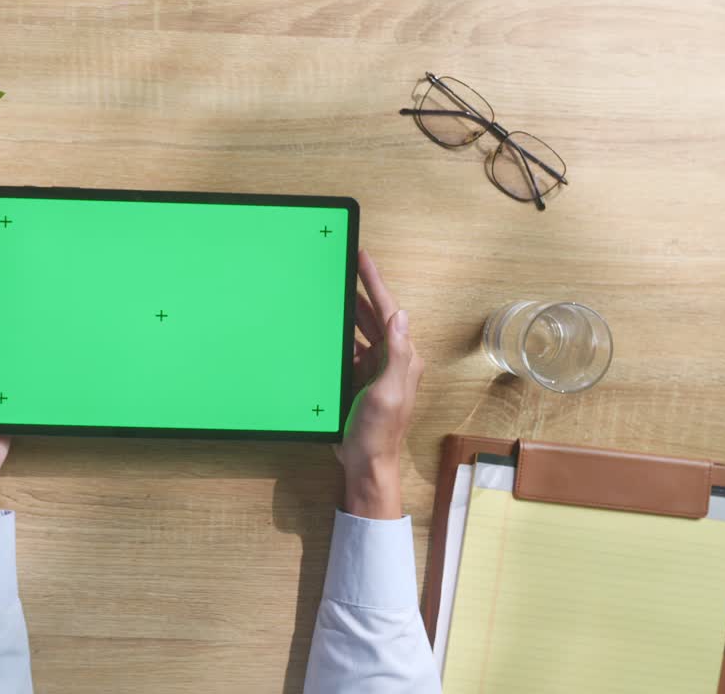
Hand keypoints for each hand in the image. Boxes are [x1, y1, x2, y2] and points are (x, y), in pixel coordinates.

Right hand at [334, 250, 424, 519]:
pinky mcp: (356, 382)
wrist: (365, 464)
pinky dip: (335, 338)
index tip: (362, 259)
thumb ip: (397, 354)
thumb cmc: (379, 433)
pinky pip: (346, 351)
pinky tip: (322, 330)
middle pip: (372, 316)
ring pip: (357, 332)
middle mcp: (389, 360)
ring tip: (329, 291)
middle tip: (341, 266)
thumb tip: (401, 315)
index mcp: (401, 358)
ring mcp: (371, 371)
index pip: (387, 311)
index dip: (374, 283)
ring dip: (344, 313)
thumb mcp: (389, 392)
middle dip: (358, 291)